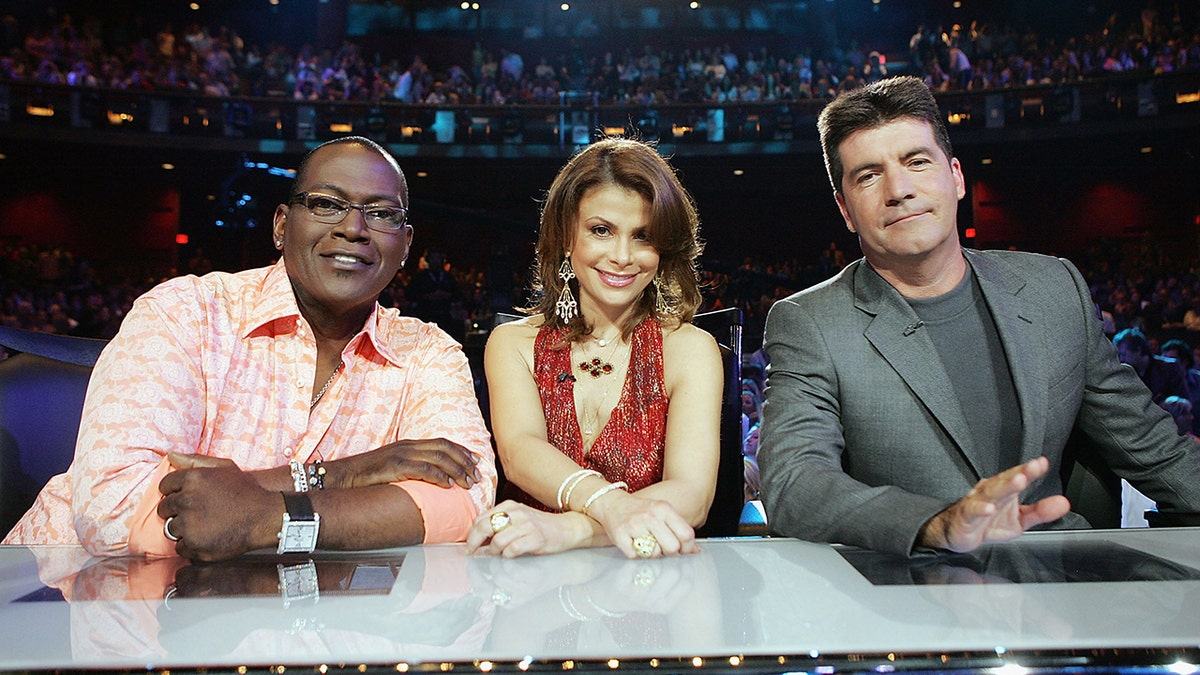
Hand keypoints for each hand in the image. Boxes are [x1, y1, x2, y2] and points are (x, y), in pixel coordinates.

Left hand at [157, 452, 279, 561]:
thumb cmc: (245, 491)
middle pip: (165, 508)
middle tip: (195, 513)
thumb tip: (170, 456)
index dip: (173, 492)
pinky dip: (191, 546)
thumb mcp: (224, 467)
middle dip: (176, 511)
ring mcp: (188, 523)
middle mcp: (186, 500)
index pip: (165, 486)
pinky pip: (180, 547)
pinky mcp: (193, 544)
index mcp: (191, 479)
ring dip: (183, 529)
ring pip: (171, 528)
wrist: (264, 516)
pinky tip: (206, 538)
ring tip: (203, 526)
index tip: (184, 498)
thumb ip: (195, 460)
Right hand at [326, 438, 481, 489]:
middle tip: (477, 476)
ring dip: (457, 471)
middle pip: (445, 448)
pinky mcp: (395, 466)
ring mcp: (402, 454)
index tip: (477, 460)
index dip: (463, 451)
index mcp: (409, 444)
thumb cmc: (368, 476)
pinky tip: (448, 485)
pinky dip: (439, 477)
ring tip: (468, 483)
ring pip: (439, 458)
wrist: (343, 476)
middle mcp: (408, 445)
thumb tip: (433, 479)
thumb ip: (412, 468)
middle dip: (465, 461)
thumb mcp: (393, 467)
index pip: (443, 442)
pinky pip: (423, 469)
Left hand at [465, 500, 589, 557]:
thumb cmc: (540, 527)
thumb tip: (478, 540)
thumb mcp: (518, 520)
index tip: (469, 546)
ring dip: (493, 552)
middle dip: (474, 542)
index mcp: (510, 506)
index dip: (471, 533)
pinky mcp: (535, 538)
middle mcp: (517, 512)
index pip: (481, 518)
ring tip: (497, 555)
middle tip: (472, 553)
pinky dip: (507, 556)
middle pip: (484, 526)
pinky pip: (512, 549)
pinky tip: (510, 556)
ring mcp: (527, 525)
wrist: (567, 529)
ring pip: (497, 540)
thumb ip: (500, 525)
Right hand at [586, 490, 698, 558]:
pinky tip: (633, 543)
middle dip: (669, 552)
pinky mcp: (620, 536)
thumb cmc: (641, 510)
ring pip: (654, 554)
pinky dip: (636, 554)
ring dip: (651, 553)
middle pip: (672, 548)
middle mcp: (650, 516)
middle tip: (662, 547)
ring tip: (646, 543)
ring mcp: (634, 526)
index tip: (683, 550)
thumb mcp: (662, 512)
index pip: (686, 535)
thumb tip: (696, 551)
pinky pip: (636, 556)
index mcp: (664, 509)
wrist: (611, 503)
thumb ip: (679, 529)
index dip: (687, 548)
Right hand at [919, 457, 1070, 552]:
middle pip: (1005, 480)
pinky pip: (972, 511)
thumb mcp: (1019, 520)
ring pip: (991, 493)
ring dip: (1005, 486)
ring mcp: (977, 502)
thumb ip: (1040, 512)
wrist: (957, 532)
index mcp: (1003, 489)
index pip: (1018, 476)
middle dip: (1020, 473)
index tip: (1042, 463)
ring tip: (1019, 482)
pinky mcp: (965, 516)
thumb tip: (1063, 503)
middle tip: (1033, 467)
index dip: (1030, 470)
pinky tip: (989, 509)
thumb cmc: (987, 522)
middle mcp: (990, 491)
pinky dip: (980, 509)